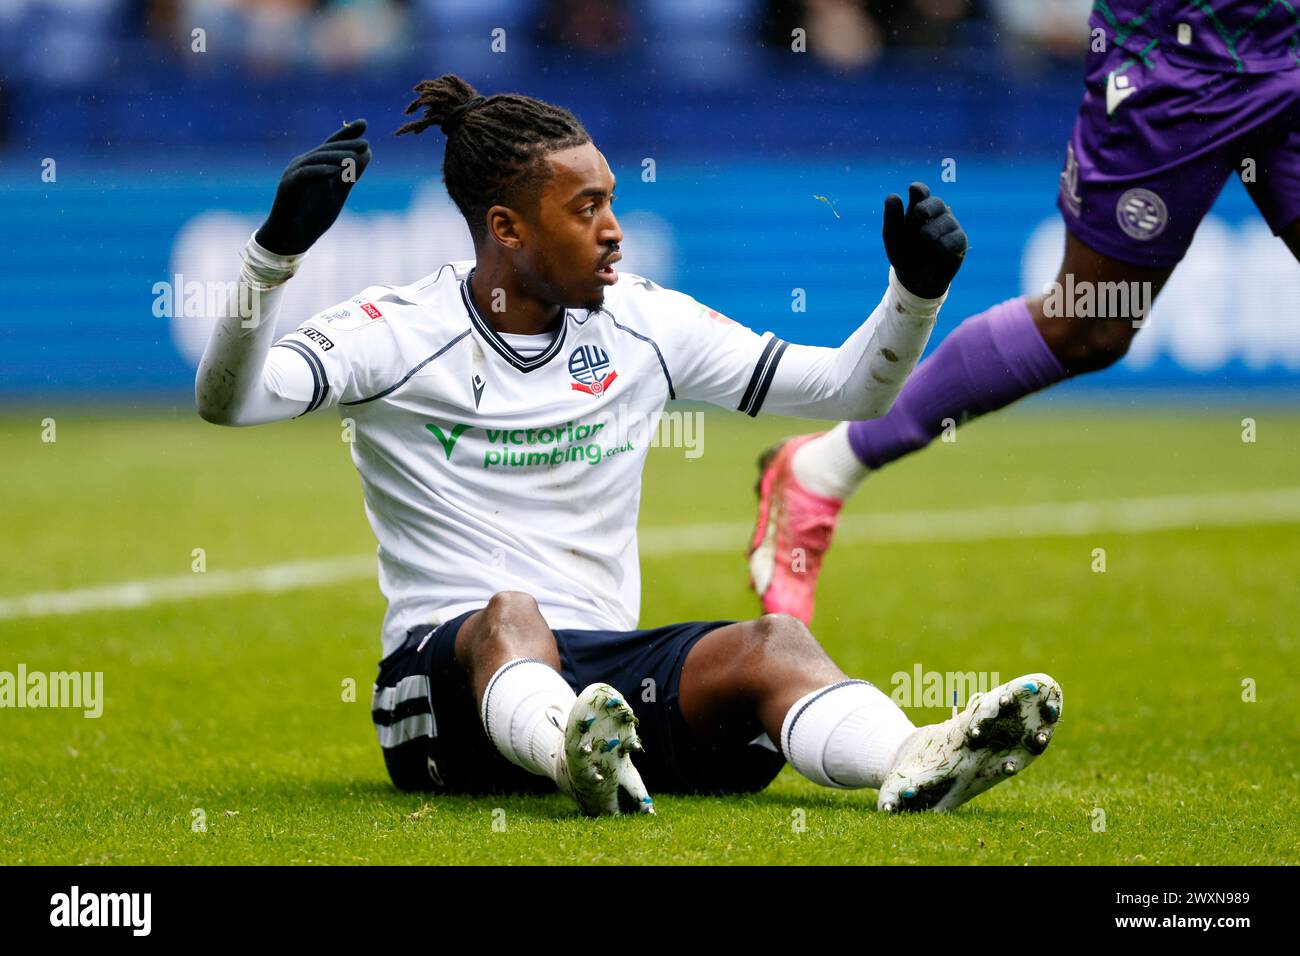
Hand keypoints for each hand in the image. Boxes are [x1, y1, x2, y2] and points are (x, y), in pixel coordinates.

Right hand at [255, 119, 371, 255]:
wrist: (293, 238)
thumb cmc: (313, 216)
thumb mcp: (338, 193)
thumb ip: (351, 175)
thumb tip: (368, 153)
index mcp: (316, 165)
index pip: (333, 145)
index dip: (346, 133)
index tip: (364, 123)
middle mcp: (303, 165)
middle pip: (326, 150)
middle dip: (346, 145)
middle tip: (365, 144)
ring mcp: (293, 174)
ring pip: (316, 160)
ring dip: (335, 158)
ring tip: (354, 158)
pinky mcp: (287, 187)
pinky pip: (304, 175)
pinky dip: (320, 172)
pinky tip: (335, 171)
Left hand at [882, 182, 966, 298]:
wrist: (915, 280)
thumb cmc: (903, 254)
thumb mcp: (893, 238)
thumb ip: (892, 218)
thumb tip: (892, 195)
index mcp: (917, 210)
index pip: (920, 191)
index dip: (918, 189)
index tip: (914, 190)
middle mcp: (935, 215)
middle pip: (935, 202)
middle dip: (927, 207)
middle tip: (920, 213)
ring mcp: (949, 227)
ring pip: (946, 220)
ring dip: (934, 228)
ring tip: (926, 237)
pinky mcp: (959, 241)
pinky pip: (957, 237)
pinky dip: (947, 241)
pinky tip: (940, 246)